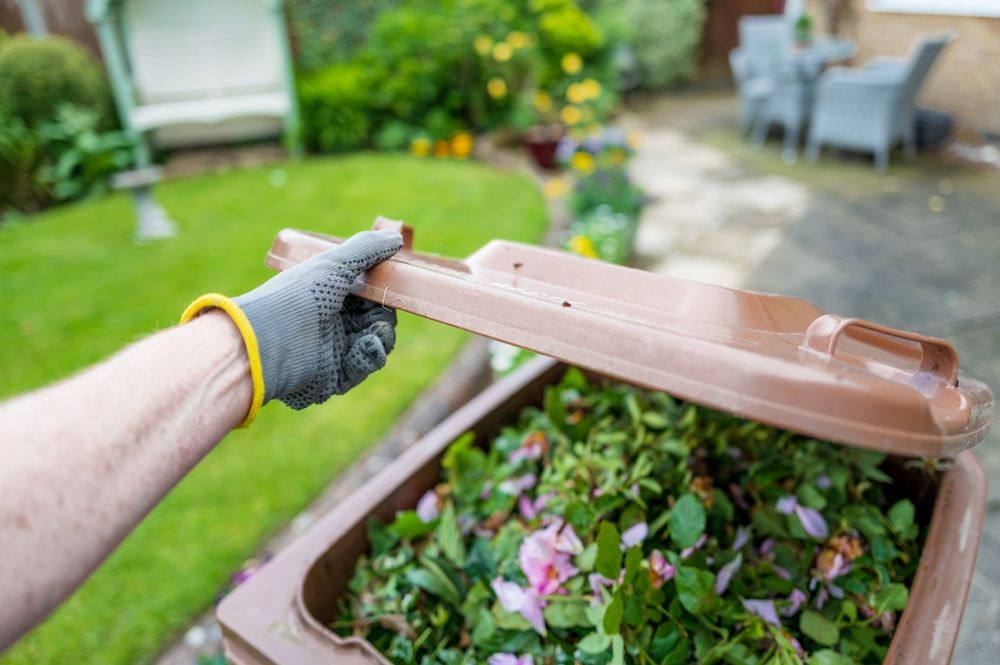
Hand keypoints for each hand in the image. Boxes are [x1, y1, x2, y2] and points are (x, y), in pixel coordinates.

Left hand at [233, 229, 402, 408]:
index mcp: (328, 295)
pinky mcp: (336, 376)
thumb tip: (395, 237)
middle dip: (385, 318)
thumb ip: (367, 249)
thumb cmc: (298, 297)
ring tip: (374, 335)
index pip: (367, 294)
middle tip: (381, 317)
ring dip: (382, 337)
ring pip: (376, 343)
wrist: (270, 342)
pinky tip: (366, 347)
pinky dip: (371, 356)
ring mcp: (334, 350)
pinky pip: (365, 365)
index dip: (383, 292)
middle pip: (377, 320)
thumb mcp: (334, 264)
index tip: (394, 288)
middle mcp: (331, 322)